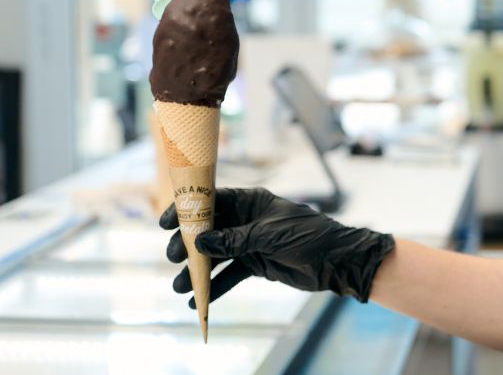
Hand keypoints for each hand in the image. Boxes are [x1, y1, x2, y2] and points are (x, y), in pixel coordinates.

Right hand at [160, 187, 394, 306]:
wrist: (337, 260)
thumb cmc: (309, 235)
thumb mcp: (270, 235)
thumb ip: (236, 239)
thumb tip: (201, 242)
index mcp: (252, 201)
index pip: (213, 201)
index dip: (187, 210)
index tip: (165, 224)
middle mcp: (246, 220)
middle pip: (208, 231)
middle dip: (189, 245)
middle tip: (174, 259)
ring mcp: (249, 243)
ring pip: (216, 256)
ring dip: (197, 272)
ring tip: (180, 288)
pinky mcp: (255, 265)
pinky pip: (229, 276)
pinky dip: (214, 288)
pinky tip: (198, 302)